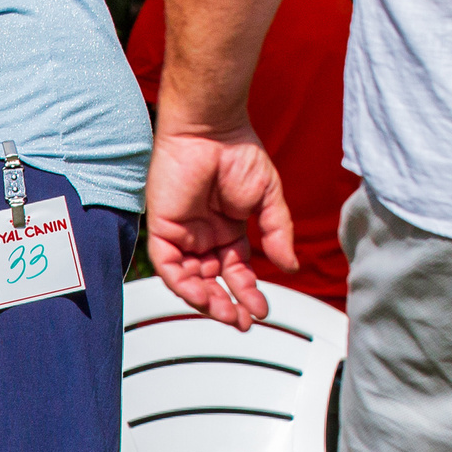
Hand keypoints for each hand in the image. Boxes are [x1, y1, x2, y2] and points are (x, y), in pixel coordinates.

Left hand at [146, 124, 297, 330]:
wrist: (213, 131)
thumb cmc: (239, 154)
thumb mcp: (268, 200)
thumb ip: (277, 234)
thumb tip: (290, 265)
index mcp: (228, 230)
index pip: (236, 270)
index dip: (248, 292)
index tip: (262, 311)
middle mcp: (203, 236)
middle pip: (213, 280)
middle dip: (228, 303)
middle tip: (244, 321)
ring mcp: (182, 233)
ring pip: (189, 278)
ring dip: (207, 299)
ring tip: (227, 314)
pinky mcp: (162, 228)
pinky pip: (168, 265)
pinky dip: (184, 283)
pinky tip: (205, 295)